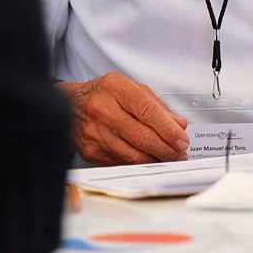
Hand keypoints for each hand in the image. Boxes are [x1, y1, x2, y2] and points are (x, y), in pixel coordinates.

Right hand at [58, 72, 189, 165]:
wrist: (71, 104)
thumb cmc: (104, 95)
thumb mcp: (131, 89)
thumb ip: (157, 106)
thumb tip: (179, 125)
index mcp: (115, 88)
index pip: (147, 112)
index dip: (168, 129)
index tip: (182, 139)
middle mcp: (102, 109)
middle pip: (142, 137)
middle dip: (167, 149)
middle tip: (180, 152)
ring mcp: (95, 132)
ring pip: (133, 155)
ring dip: (156, 160)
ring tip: (169, 158)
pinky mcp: (91, 151)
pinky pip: (122, 163)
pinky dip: (140, 164)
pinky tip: (150, 160)